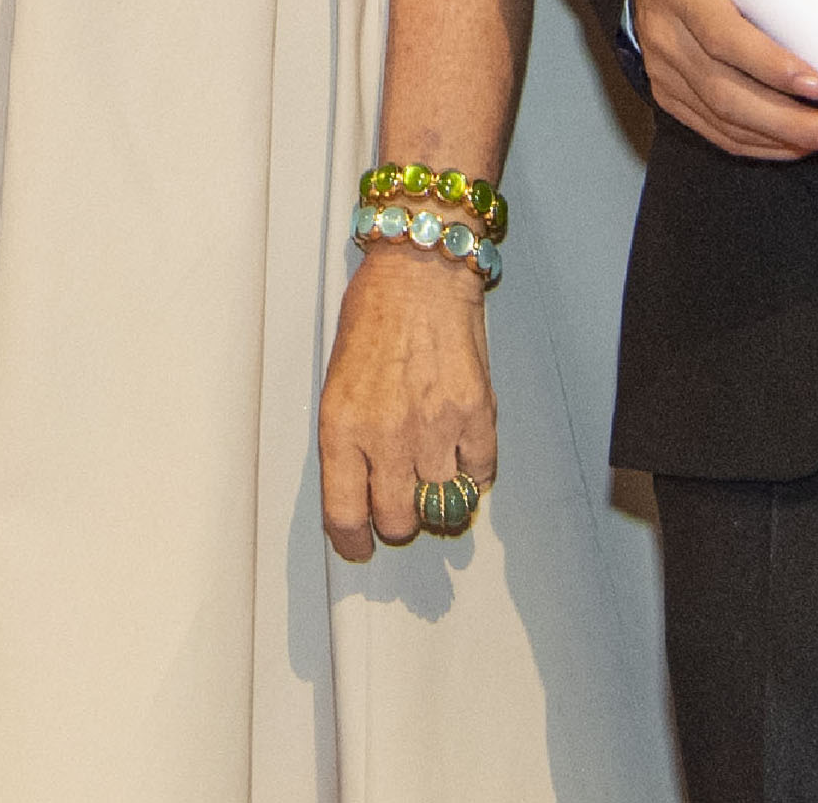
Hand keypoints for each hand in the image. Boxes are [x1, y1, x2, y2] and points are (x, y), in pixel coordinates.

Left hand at [317, 240, 498, 557]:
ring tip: (431, 470)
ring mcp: (436, 427)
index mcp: (342, 428)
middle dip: (396, 521)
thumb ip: (350, 439)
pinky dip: (473, 471)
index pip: (344, 514)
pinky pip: (480, 473)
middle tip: (399, 505)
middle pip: (397, 520)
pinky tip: (461, 449)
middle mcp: (387, 435)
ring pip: (442, 506)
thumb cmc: (373, 316)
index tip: (358, 548)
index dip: (352, 543)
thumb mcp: (336, 382)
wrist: (420, 270)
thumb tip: (363, 490)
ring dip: (437, 498)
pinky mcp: (477, 415)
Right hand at [631, 0, 817, 162]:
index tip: (816, 83)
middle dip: (787, 120)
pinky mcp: (668, 91)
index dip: (768, 65)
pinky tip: (794, 146)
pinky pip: (712, 129)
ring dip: (780, 138)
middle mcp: (663, 30)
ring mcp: (661, 66)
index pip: (720, 34)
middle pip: (723, 89)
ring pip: (721, 117)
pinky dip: (757, 144)